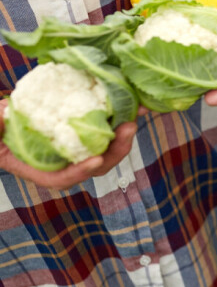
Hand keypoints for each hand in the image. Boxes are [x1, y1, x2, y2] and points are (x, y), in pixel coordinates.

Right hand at [0, 99, 139, 189]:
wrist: (6, 123)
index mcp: (40, 168)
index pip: (62, 178)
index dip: (79, 171)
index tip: (95, 160)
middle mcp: (64, 163)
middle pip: (94, 166)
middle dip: (114, 152)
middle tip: (128, 128)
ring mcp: (77, 151)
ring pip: (106, 152)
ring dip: (123, 137)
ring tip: (135, 118)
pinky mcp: (86, 135)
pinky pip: (106, 134)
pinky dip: (119, 123)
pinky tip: (132, 108)